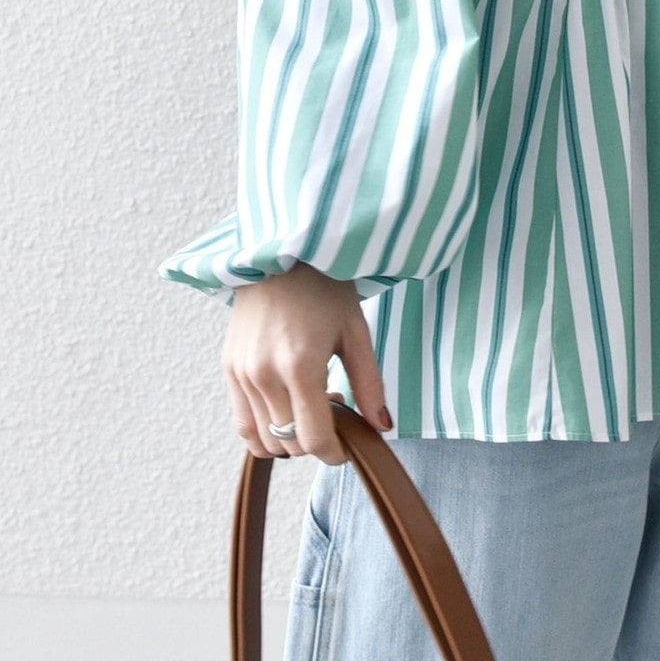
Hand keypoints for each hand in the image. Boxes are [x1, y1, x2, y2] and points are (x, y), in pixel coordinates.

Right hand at [221, 261, 392, 464]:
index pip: (313, 439)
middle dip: (316, 441)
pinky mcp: (229, 369)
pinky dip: (264, 431)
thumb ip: (369, 384)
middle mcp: (263, 375)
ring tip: (311, 405)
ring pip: (263, 440)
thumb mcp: (356, 331)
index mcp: (300, 366)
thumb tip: (382, 427)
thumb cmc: (324, 287)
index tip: (348, 447)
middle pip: (289, 443)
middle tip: (336, 411)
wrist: (280, 254)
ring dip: (290, 438)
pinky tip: (286, 409)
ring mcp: (241, 374)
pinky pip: (242, 423)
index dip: (334, 454)